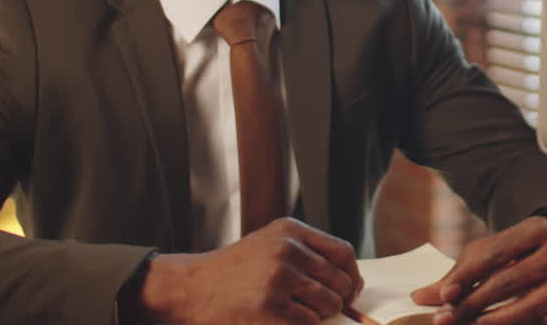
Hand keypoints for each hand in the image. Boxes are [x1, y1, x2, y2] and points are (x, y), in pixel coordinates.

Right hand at [135, 217, 361, 324]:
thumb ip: (306, 252)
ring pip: (328, 304)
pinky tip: (284, 320)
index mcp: (291, 231)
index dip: (352, 275)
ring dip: (320, 315)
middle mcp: (288, 250)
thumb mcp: (270, 243)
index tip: (350, 290)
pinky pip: (308, 323)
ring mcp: (279, 278)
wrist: (194, 286)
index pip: (343, 252)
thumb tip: (347, 279)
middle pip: (340, 281)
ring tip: (299, 313)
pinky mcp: (269, 307)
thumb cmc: (233, 269)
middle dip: (337, 300)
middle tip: (324, 308)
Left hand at [410, 216, 546, 324]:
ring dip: (489, 323)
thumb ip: (460, 273)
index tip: (444, 296)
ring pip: (523, 310)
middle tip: (445, 319)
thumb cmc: (520, 253)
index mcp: (536, 230)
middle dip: (472, 305)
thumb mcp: (493, 252)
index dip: (467, 277)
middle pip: (508, 283)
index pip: (495, 254)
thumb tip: (420, 297)